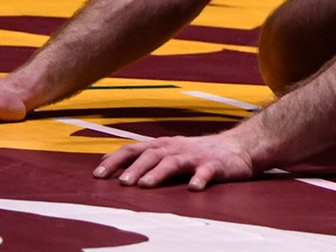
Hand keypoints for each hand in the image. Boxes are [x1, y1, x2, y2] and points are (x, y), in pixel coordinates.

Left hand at [93, 133, 256, 189]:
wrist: (237, 147)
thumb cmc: (196, 152)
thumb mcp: (166, 151)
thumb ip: (140, 156)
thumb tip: (106, 159)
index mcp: (162, 146)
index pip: (133, 149)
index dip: (115, 161)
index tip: (97, 174)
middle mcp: (176, 148)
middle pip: (151, 155)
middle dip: (135, 168)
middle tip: (121, 183)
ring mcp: (195, 156)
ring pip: (174, 162)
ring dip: (159, 172)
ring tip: (146, 185)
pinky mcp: (215, 166)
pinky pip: (206, 172)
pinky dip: (199, 179)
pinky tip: (193, 188)